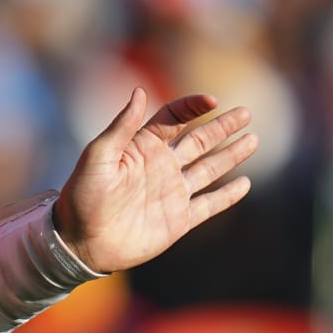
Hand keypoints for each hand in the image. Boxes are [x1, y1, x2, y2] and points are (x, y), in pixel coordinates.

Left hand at [53, 88, 257, 273]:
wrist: (80, 242)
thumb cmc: (82, 196)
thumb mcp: (98, 156)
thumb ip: (122, 126)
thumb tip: (140, 91)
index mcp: (141, 147)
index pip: (173, 119)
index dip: (192, 107)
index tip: (212, 100)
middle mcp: (160, 166)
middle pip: (198, 140)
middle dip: (222, 126)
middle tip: (245, 113)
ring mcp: (172, 193)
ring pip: (209, 168)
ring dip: (231, 155)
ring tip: (252, 139)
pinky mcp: (179, 220)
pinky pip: (209, 205)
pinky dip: (227, 195)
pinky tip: (244, 184)